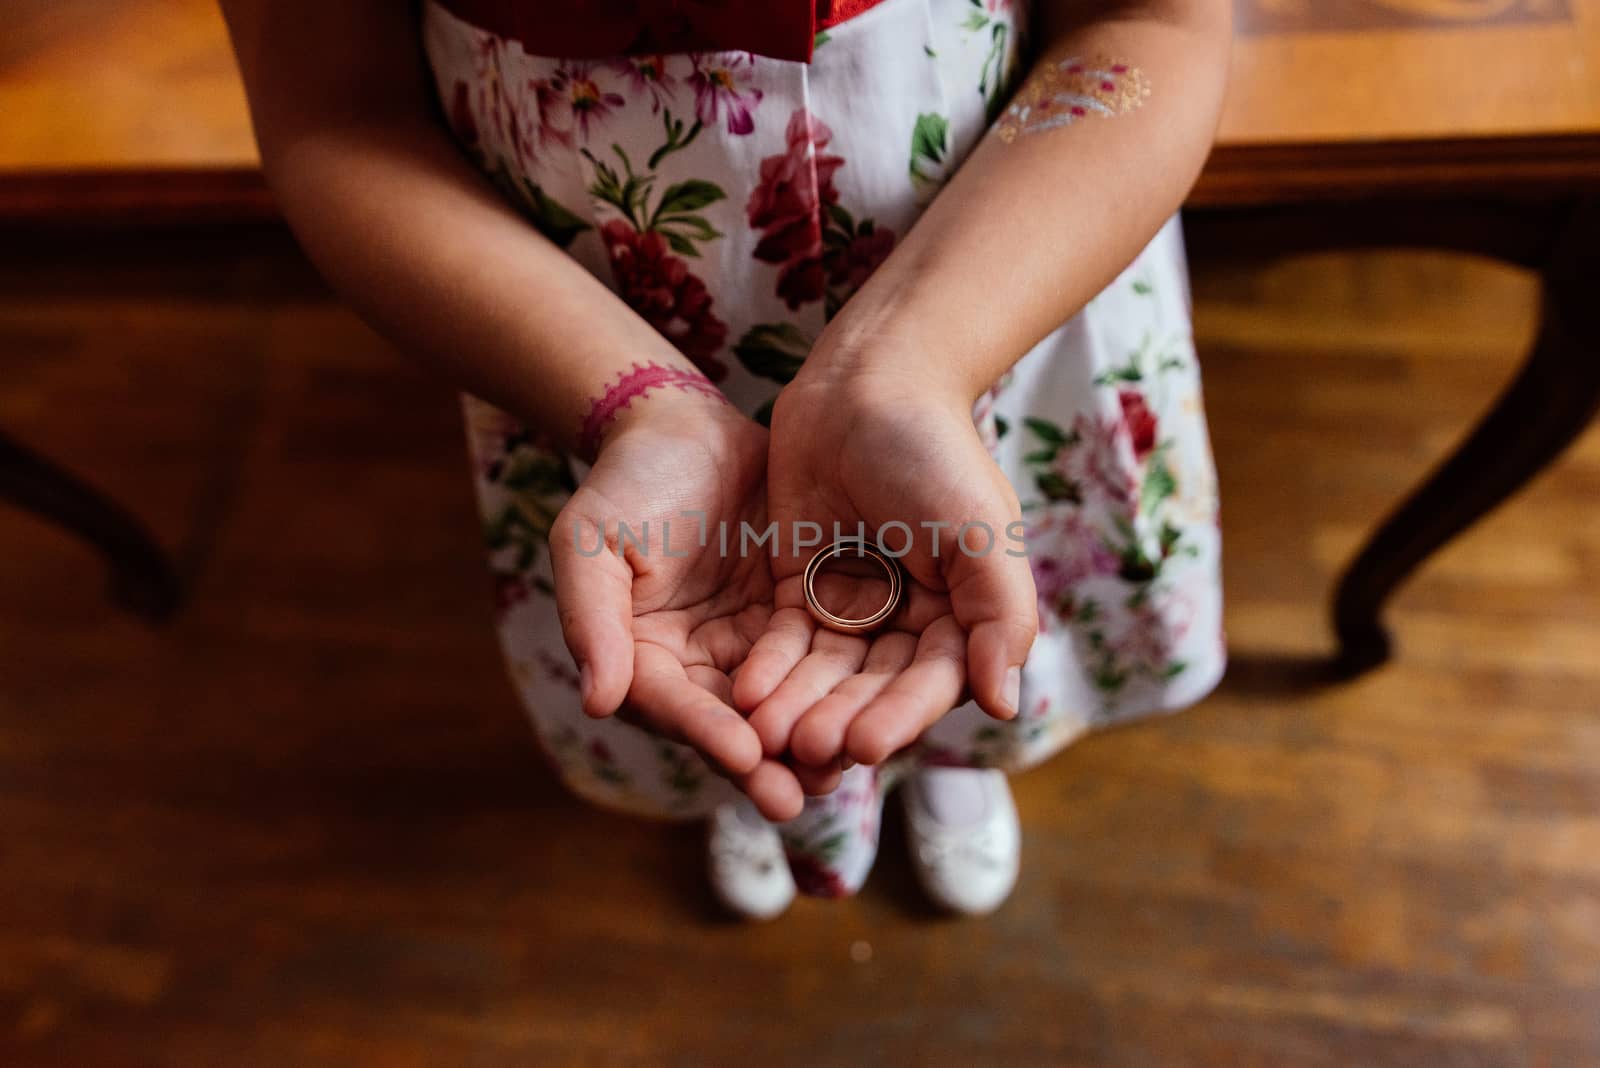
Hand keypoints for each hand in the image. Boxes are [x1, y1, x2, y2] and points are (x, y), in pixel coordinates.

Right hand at [548, 393, 805, 820]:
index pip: (675, 706)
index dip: (707, 732)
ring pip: (783, 703)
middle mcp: (699, 665)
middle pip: (733, 723)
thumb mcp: (592, 541)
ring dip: (811, 739)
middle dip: (767, 762)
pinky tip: (876, 713)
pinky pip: (822, 659)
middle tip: (801, 797)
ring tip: (845, 769)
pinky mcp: (795, 617)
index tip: (744, 755)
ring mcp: (750, 645)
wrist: (684, 425)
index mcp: (643, 658)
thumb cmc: (627, 481)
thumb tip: (598, 701)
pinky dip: (843, 688)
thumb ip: (593, 618)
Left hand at [735, 359, 1038, 779]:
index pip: (932, 683)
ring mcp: (854, 608)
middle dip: (841, 719)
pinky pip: (785, 643)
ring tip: (769, 735)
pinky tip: (745, 696)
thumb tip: (1004, 704)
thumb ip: (1001, 618)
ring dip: (800, 706)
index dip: (900, 717)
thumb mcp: (982, 535)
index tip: (866, 744)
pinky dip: (769, 670)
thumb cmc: (936, 453)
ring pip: (827, 676)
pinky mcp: (802, 590)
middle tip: (808, 750)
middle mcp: (911, 623)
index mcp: (964, 616)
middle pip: (875, 688)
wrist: (869, 382)